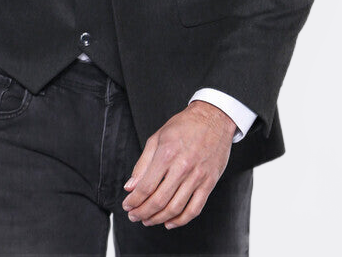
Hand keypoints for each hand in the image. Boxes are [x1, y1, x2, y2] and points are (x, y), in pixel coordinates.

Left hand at [121, 100, 235, 229]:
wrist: (214, 118)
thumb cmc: (184, 125)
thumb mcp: (158, 137)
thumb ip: (143, 163)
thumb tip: (130, 186)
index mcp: (166, 153)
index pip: (146, 186)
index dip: (134, 201)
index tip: (127, 205)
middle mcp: (182, 166)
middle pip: (159, 200)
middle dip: (142, 212)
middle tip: (134, 216)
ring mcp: (197, 176)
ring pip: (175, 208)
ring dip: (158, 219)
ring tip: (148, 220)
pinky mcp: (209, 182)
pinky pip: (195, 208)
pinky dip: (181, 220)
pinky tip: (170, 222)